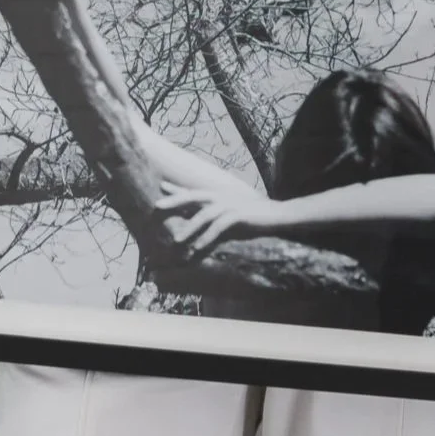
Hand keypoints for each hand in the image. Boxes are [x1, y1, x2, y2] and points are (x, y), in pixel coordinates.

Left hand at [156, 181, 276, 256]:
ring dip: (189, 227)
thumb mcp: (232, 211)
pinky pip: (219, 227)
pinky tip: (197, 248)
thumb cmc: (253, 215)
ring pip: (204, 214)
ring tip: (175, 239)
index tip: (160, 187)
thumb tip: (200, 219)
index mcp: (218, 194)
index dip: (175, 189)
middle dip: (174, 201)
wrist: (278, 215)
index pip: (192, 191)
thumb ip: (216, 213)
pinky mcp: (239, 215)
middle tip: (156, 206)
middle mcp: (221, 196)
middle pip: (192, 196)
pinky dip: (207, 237)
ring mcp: (230, 204)